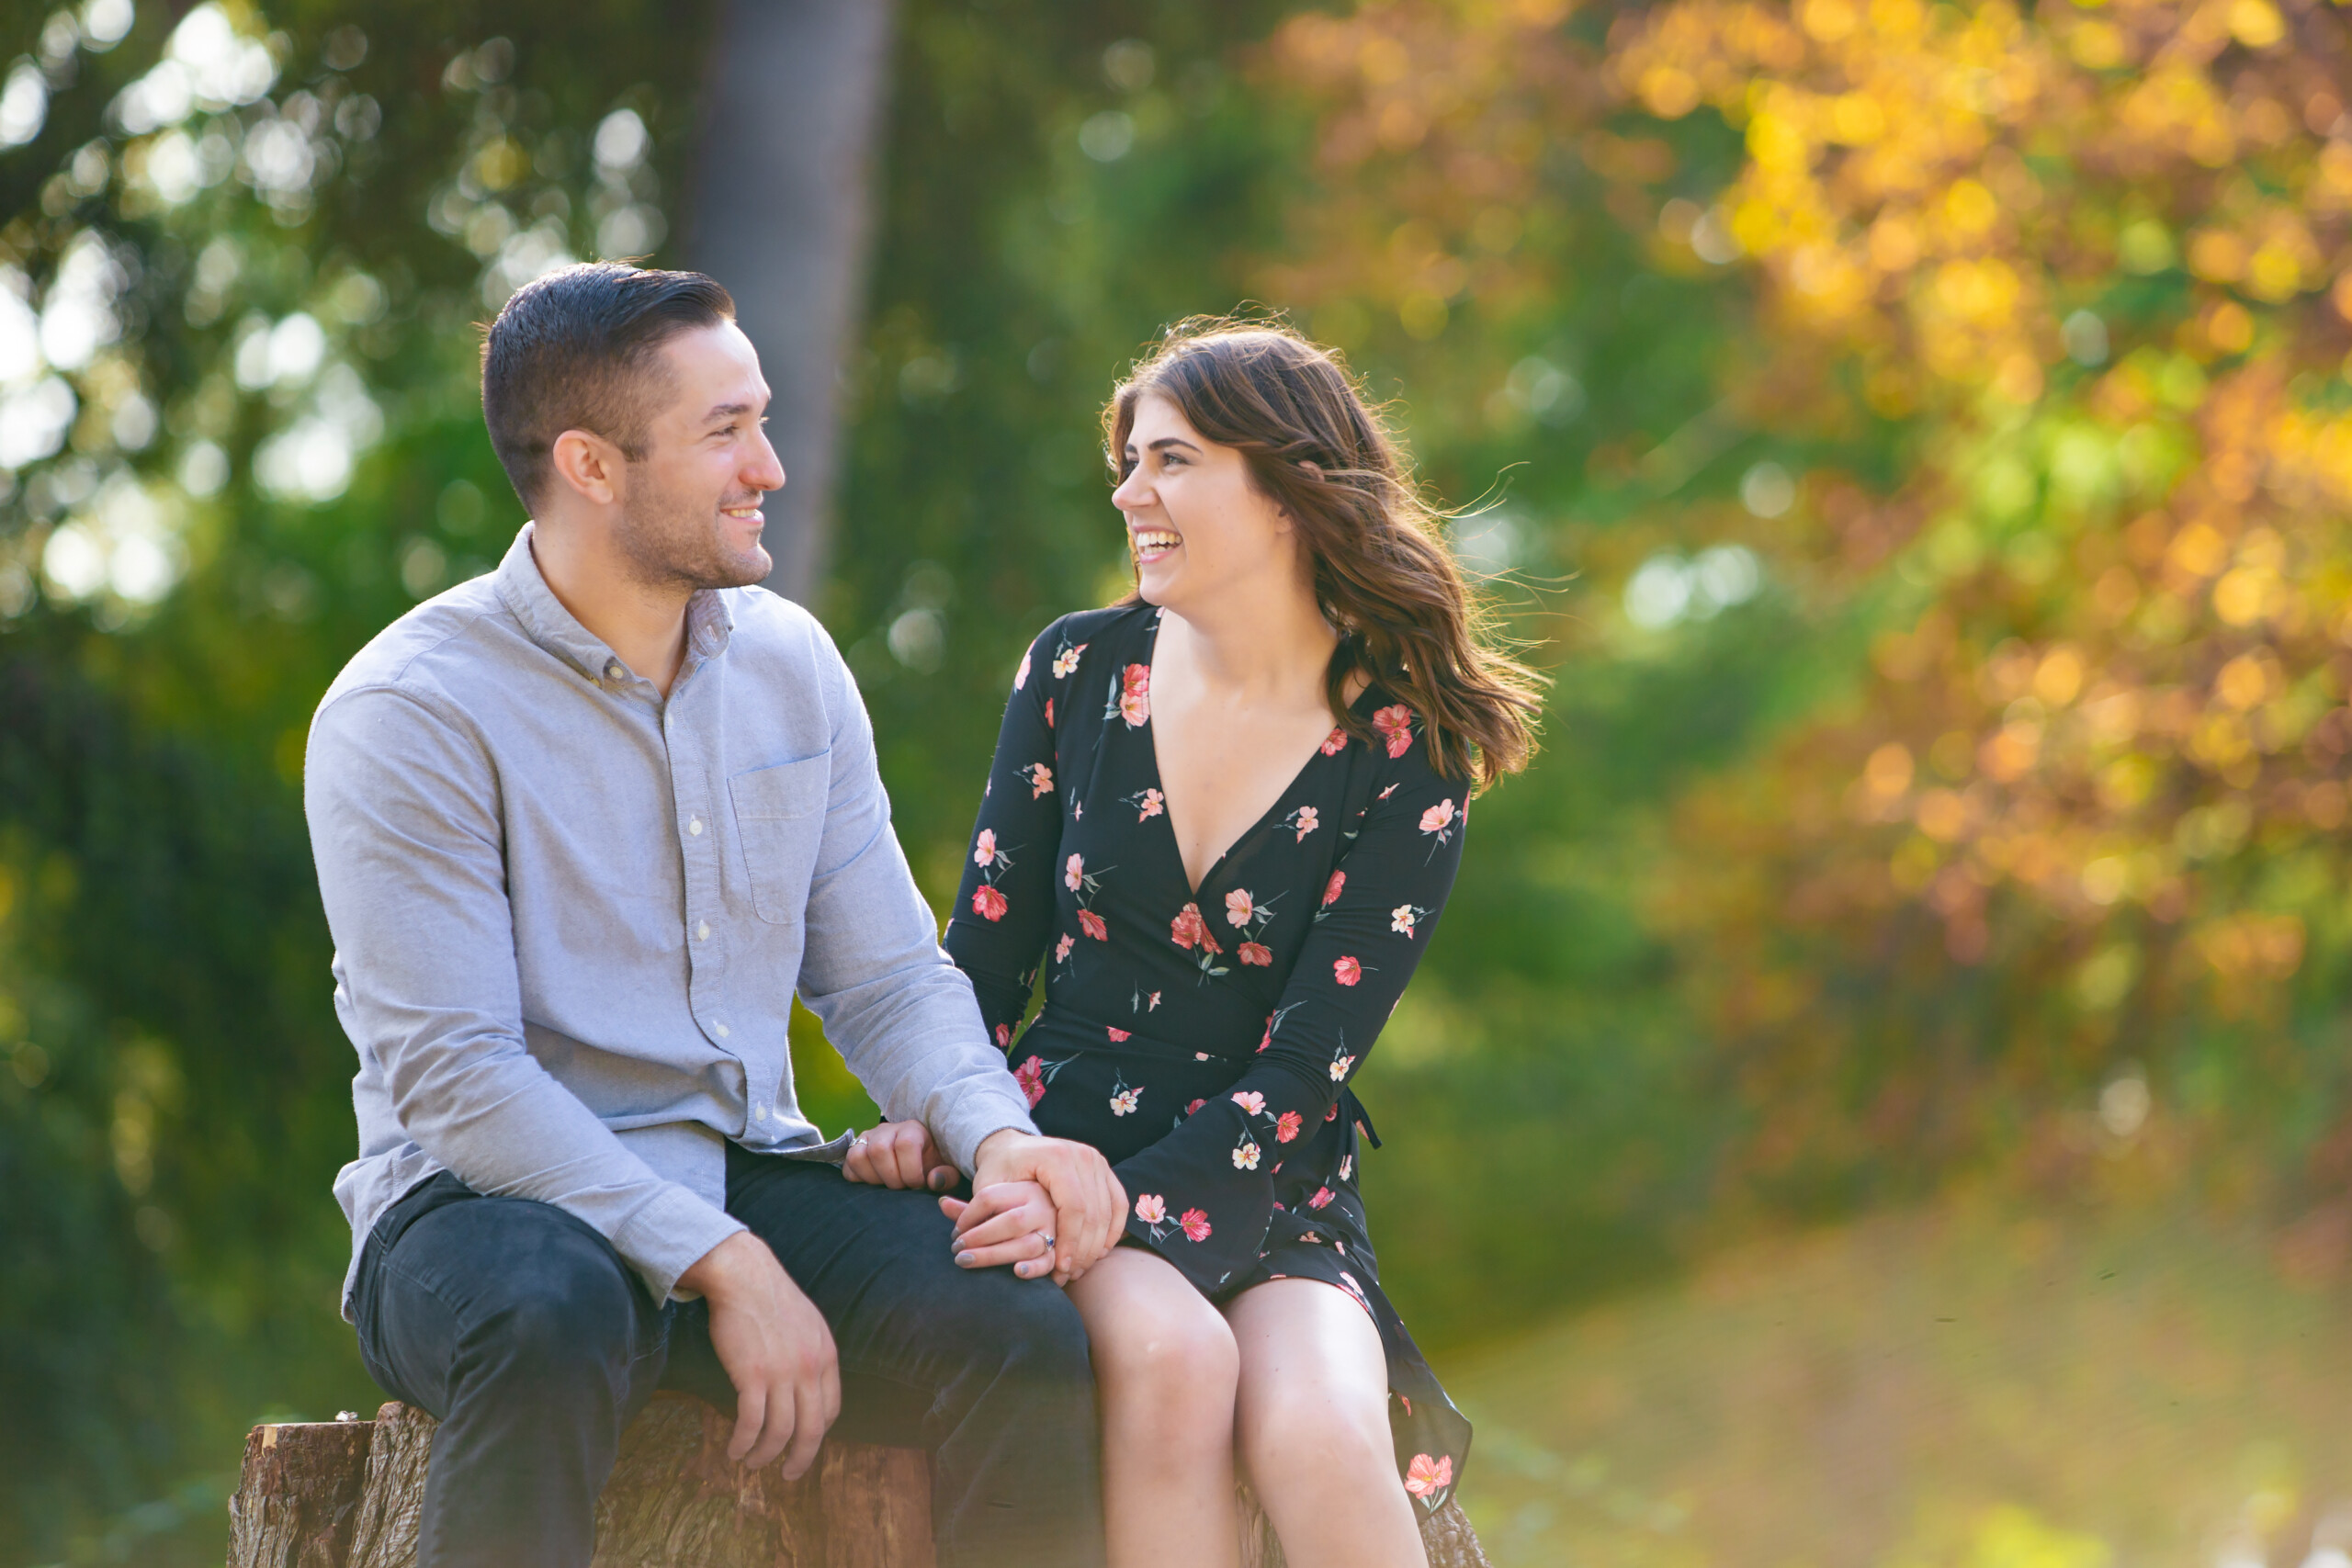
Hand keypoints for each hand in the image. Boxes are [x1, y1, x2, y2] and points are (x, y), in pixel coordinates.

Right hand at [675, 1231, 840, 1476]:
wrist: (744, 1275)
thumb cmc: (770, 1299)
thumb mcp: (808, 1325)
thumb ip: (812, 1354)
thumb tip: (807, 1383)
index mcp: (827, 1356)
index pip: (832, 1409)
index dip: (818, 1432)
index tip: (803, 1442)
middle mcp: (810, 1368)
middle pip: (812, 1429)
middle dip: (801, 1459)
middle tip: (789, 1475)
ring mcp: (782, 1373)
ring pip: (779, 1432)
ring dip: (765, 1455)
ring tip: (752, 1463)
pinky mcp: (752, 1375)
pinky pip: (751, 1422)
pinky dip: (743, 1442)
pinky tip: (734, 1449)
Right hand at [842, 1120, 957, 1191]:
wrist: (918, 1159)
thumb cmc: (933, 1164)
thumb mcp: (947, 1169)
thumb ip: (947, 1176)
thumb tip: (933, 1180)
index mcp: (913, 1129)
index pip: (905, 1144)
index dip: (911, 1171)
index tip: (918, 1185)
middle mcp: (887, 1130)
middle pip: (879, 1150)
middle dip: (891, 1177)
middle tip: (902, 1187)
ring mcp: (868, 1139)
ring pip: (858, 1155)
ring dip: (872, 1178)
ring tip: (887, 1185)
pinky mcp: (855, 1150)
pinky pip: (848, 1165)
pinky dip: (858, 1179)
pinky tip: (875, 1183)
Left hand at [938, 1180, 1059, 1279]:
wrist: (1058, 1207)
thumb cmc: (1019, 1204)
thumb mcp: (997, 1198)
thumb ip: (971, 1206)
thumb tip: (941, 1202)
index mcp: (1026, 1187)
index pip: (990, 1198)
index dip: (967, 1216)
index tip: (955, 1231)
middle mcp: (1043, 1206)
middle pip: (1010, 1221)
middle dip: (979, 1238)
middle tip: (956, 1250)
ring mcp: (1054, 1229)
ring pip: (1026, 1244)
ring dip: (993, 1256)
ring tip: (966, 1262)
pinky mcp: (1059, 1250)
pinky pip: (1049, 1261)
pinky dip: (1034, 1268)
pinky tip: (1016, 1272)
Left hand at [963, 1130, 1124, 1284]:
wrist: (1013, 1146)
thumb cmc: (998, 1169)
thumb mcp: (988, 1186)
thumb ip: (986, 1211)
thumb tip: (977, 1241)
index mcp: (1057, 1155)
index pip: (1074, 1207)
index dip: (1070, 1241)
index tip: (1061, 1267)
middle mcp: (1082, 1154)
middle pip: (1094, 1211)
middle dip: (1084, 1248)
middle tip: (1071, 1274)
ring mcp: (1097, 1160)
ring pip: (1108, 1211)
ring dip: (1097, 1244)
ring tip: (1080, 1268)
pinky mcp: (1105, 1169)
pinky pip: (1118, 1204)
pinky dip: (1111, 1230)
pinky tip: (1098, 1252)